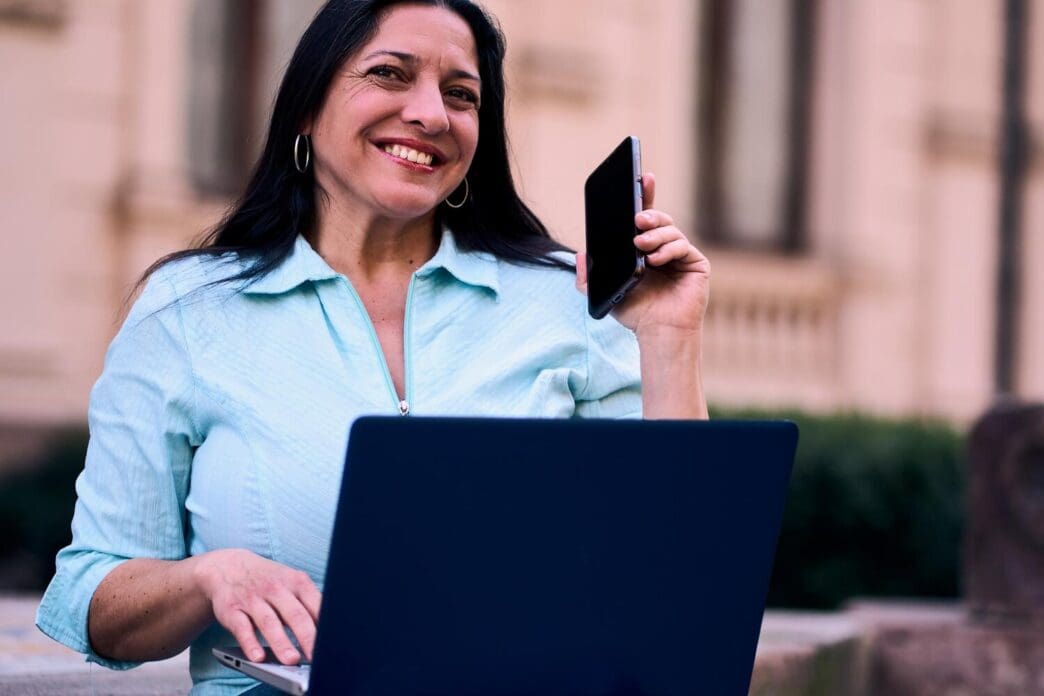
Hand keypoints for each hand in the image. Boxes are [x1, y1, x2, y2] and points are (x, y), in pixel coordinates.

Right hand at [194, 549, 321, 664]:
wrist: (228, 566)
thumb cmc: (269, 580)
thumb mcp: (292, 583)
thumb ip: (308, 604)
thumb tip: (328, 634)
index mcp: (296, 582)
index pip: (316, 604)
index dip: (325, 626)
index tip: (332, 645)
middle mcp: (276, 588)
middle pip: (295, 614)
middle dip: (307, 637)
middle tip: (316, 657)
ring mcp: (253, 599)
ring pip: (269, 622)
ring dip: (281, 642)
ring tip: (291, 660)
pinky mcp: (232, 610)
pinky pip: (242, 628)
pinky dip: (250, 644)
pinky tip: (258, 657)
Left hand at [576, 172, 709, 335]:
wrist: (658, 333)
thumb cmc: (635, 314)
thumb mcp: (604, 294)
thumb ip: (588, 278)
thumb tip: (579, 255)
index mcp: (644, 249)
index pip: (643, 217)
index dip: (644, 196)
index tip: (641, 177)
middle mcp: (664, 248)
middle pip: (659, 218)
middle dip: (648, 214)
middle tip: (636, 221)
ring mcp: (681, 255)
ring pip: (670, 230)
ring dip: (655, 234)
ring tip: (640, 245)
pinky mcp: (696, 263)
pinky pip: (683, 246)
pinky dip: (668, 250)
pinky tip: (655, 260)